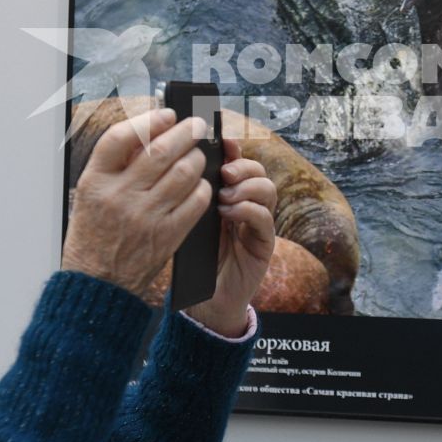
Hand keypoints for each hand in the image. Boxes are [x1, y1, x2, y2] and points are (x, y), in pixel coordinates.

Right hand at [61, 107, 212, 296]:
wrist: (98, 283)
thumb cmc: (93, 235)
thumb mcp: (90, 195)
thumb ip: (115, 166)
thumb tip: (151, 134)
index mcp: (94, 181)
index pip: (121, 137)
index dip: (148, 120)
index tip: (167, 114)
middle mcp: (119, 196)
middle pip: (160, 151)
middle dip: (186, 132)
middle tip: (197, 125)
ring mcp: (145, 216)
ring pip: (184, 172)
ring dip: (198, 157)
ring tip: (199, 153)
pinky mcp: (167, 235)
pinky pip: (196, 201)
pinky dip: (203, 187)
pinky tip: (201, 183)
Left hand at [183, 139, 275, 338]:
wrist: (205, 301)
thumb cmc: (192, 258)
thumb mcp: (186, 219)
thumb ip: (188, 196)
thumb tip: (175, 163)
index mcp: (227, 195)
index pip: (236, 162)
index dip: (232, 148)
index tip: (222, 140)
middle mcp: (246, 205)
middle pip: (256, 170)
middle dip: (242, 165)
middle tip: (225, 172)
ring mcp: (257, 224)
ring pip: (267, 189)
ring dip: (247, 186)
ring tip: (225, 195)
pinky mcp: (263, 243)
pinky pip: (264, 218)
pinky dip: (248, 210)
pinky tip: (229, 213)